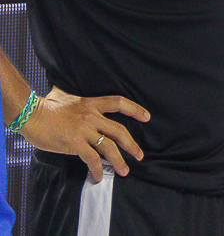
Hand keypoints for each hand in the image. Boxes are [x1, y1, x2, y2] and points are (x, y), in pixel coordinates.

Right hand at [19, 86, 148, 181]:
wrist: (30, 114)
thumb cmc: (45, 105)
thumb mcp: (64, 95)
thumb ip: (74, 98)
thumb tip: (68, 93)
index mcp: (91, 104)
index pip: (118, 103)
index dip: (134, 109)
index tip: (147, 116)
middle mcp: (92, 117)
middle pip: (119, 131)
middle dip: (131, 144)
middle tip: (139, 155)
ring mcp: (84, 131)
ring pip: (109, 147)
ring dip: (119, 161)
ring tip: (125, 171)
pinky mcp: (75, 144)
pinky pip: (92, 159)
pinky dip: (97, 169)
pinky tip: (98, 177)